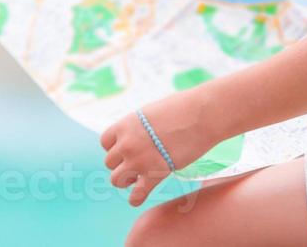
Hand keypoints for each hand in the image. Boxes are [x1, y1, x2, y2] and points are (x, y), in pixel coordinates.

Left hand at [100, 86, 218, 206]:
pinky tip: (140, 196)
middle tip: (138, 161)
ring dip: (127, 179)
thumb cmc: (182, 108)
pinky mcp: (154, 175)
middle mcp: (127, 143)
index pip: (105, 142)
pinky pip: (136, 195)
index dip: (115, 146)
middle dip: (122, 163)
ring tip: (140, 176)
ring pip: (117, 180)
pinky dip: (136, 198)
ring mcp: (139, 161)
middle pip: (110, 163)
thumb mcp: (151, 112)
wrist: (201, 115)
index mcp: (125, 125)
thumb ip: (138, 126)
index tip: (127, 148)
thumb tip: (136, 136)